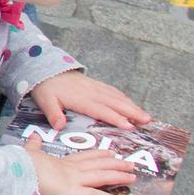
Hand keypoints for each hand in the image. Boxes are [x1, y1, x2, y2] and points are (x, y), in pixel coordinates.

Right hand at [25, 137, 137, 194]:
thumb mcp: (28, 151)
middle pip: (98, 165)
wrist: (18, 169)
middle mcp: (71, 169)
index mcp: (61, 161)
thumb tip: (33, 137)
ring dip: (119, 177)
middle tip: (130, 164)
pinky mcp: (72, 192)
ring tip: (132, 177)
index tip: (110, 153)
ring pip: (102, 177)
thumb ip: (33, 145)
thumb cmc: (21, 162)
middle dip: (116, 164)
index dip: (99, 154)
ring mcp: (74, 180)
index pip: (85, 157)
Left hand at [29, 70, 148, 132]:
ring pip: (117, 97)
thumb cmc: (46, 87)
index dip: (116, 118)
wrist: (47, 68)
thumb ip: (53, 113)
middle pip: (116, 103)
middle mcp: (92, 92)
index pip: (102, 110)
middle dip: (133, 112)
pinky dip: (125, 99)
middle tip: (148, 121)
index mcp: (81, 99)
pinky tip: (132, 105)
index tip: (129, 126)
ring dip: (133, 106)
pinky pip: (113, 92)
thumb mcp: (45, 101)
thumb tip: (59, 125)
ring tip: (146, 116)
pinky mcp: (96, 84)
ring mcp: (95, 87)